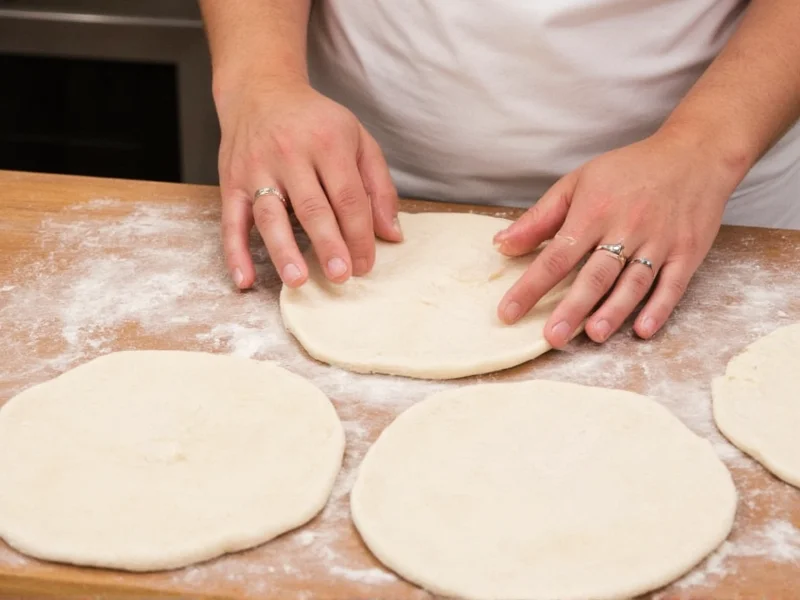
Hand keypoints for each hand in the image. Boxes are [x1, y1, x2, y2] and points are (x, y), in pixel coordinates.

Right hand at [215, 80, 402, 289]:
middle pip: (312, 208)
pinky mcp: (231, 182)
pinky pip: (230, 221)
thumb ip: (379, 186)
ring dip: (283, 250)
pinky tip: (245, 279)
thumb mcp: (357, 139)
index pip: (349, 197)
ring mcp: (257, 168)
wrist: (261, 90)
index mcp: (328, 143)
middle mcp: (291, 154)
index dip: (359, 235)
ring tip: (298, 280)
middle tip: (341, 277)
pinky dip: (235, 252)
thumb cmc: (315, 122)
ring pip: (270, 215)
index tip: (364, 265)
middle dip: (328, 245)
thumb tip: (391, 234)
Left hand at [495, 129, 743, 345]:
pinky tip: (642, 329)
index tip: (509, 312)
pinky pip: (673, 285)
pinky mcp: (687, 252)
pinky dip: (659, 309)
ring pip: (633, 283)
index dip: (531, 286)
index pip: (556, 256)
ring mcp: (660, 242)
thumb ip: (539, 217)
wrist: (694, 154)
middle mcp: (626, 228)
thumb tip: (501, 244)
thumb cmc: (629, 171)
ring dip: (613, 311)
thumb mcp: (578, 183)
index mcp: (594, 212)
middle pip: (595, 275)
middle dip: (572, 307)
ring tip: (593, 335)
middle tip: (552, 337)